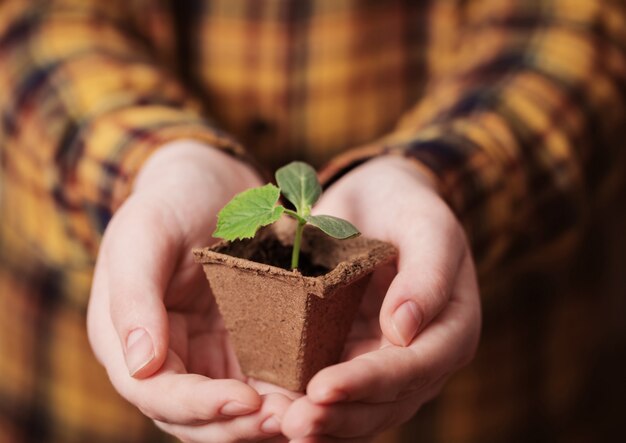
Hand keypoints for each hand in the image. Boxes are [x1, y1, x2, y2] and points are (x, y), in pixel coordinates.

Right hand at [87, 141, 292, 441]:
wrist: (210, 181)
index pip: (155, 392)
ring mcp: (203, 354)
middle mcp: (164, 356)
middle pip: (194, 416)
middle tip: (289, 420)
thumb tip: (141, 366)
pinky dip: (281, 395)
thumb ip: (133, 297)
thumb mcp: (144, 234)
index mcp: (126, 337)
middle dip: (238, 426)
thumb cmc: (171, 199)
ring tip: (306, 416)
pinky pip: (258, 381)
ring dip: (264, 421)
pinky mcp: (238, 345)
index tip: (247, 402)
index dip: (198, 406)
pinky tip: (313, 394)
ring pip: (229, 411)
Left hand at [281, 156, 481, 441]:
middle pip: (386, 402)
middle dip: (341, 416)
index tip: (324, 387)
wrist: (377, 201)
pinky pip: (336, 394)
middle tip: (294, 423)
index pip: (414, 367)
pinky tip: (277, 412)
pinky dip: (312, 407)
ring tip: (282, 426)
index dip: (370, 382)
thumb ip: (428, 273)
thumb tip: (405, 330)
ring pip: (360, 410)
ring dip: (324, 424)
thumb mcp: (426, 224)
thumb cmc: (405, 206)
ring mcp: (384, 363)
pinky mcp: (351, 358)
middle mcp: (420, 356)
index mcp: (450, 328)